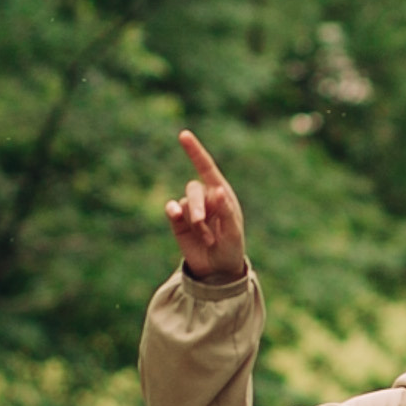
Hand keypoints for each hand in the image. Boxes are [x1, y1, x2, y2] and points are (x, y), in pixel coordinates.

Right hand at [165, 129, 246, 279]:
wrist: (217, 270)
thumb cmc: (231, 247)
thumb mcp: (234, 231)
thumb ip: (226, 211)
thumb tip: (218, 190)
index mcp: (222, 194)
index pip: (206, 168)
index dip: (195, 151)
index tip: (183, 135)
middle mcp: (205, 198)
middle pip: (194, 189)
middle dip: (197, 206)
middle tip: (202, 224)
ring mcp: (190, 209)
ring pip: (184, 202)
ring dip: (195, 220)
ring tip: (206, 237)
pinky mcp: (178, 221)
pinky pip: (172, 210)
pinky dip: (173, 213)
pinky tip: (175, 215)